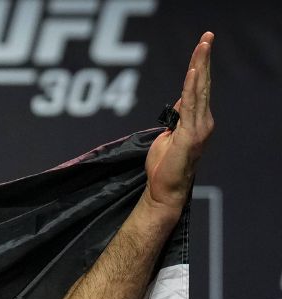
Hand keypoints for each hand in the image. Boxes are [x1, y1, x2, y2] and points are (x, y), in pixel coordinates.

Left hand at [143, 32, 213, 212]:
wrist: (164, 190)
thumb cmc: (164, 166)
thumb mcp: (168, 135)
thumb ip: (176, 118)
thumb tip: (180, 101)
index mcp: (197, 121)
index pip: (198, 88)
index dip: (200, 66)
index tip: (201, 46)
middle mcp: (203, 121)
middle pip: (203, 84)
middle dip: (204, 59)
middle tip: (207, 36)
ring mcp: (199, 127)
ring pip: (200, 90)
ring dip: (200, 66)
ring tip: (203, 45)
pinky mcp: (190, 134)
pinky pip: (191, 106)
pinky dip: (193, 87)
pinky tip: (194, 72)